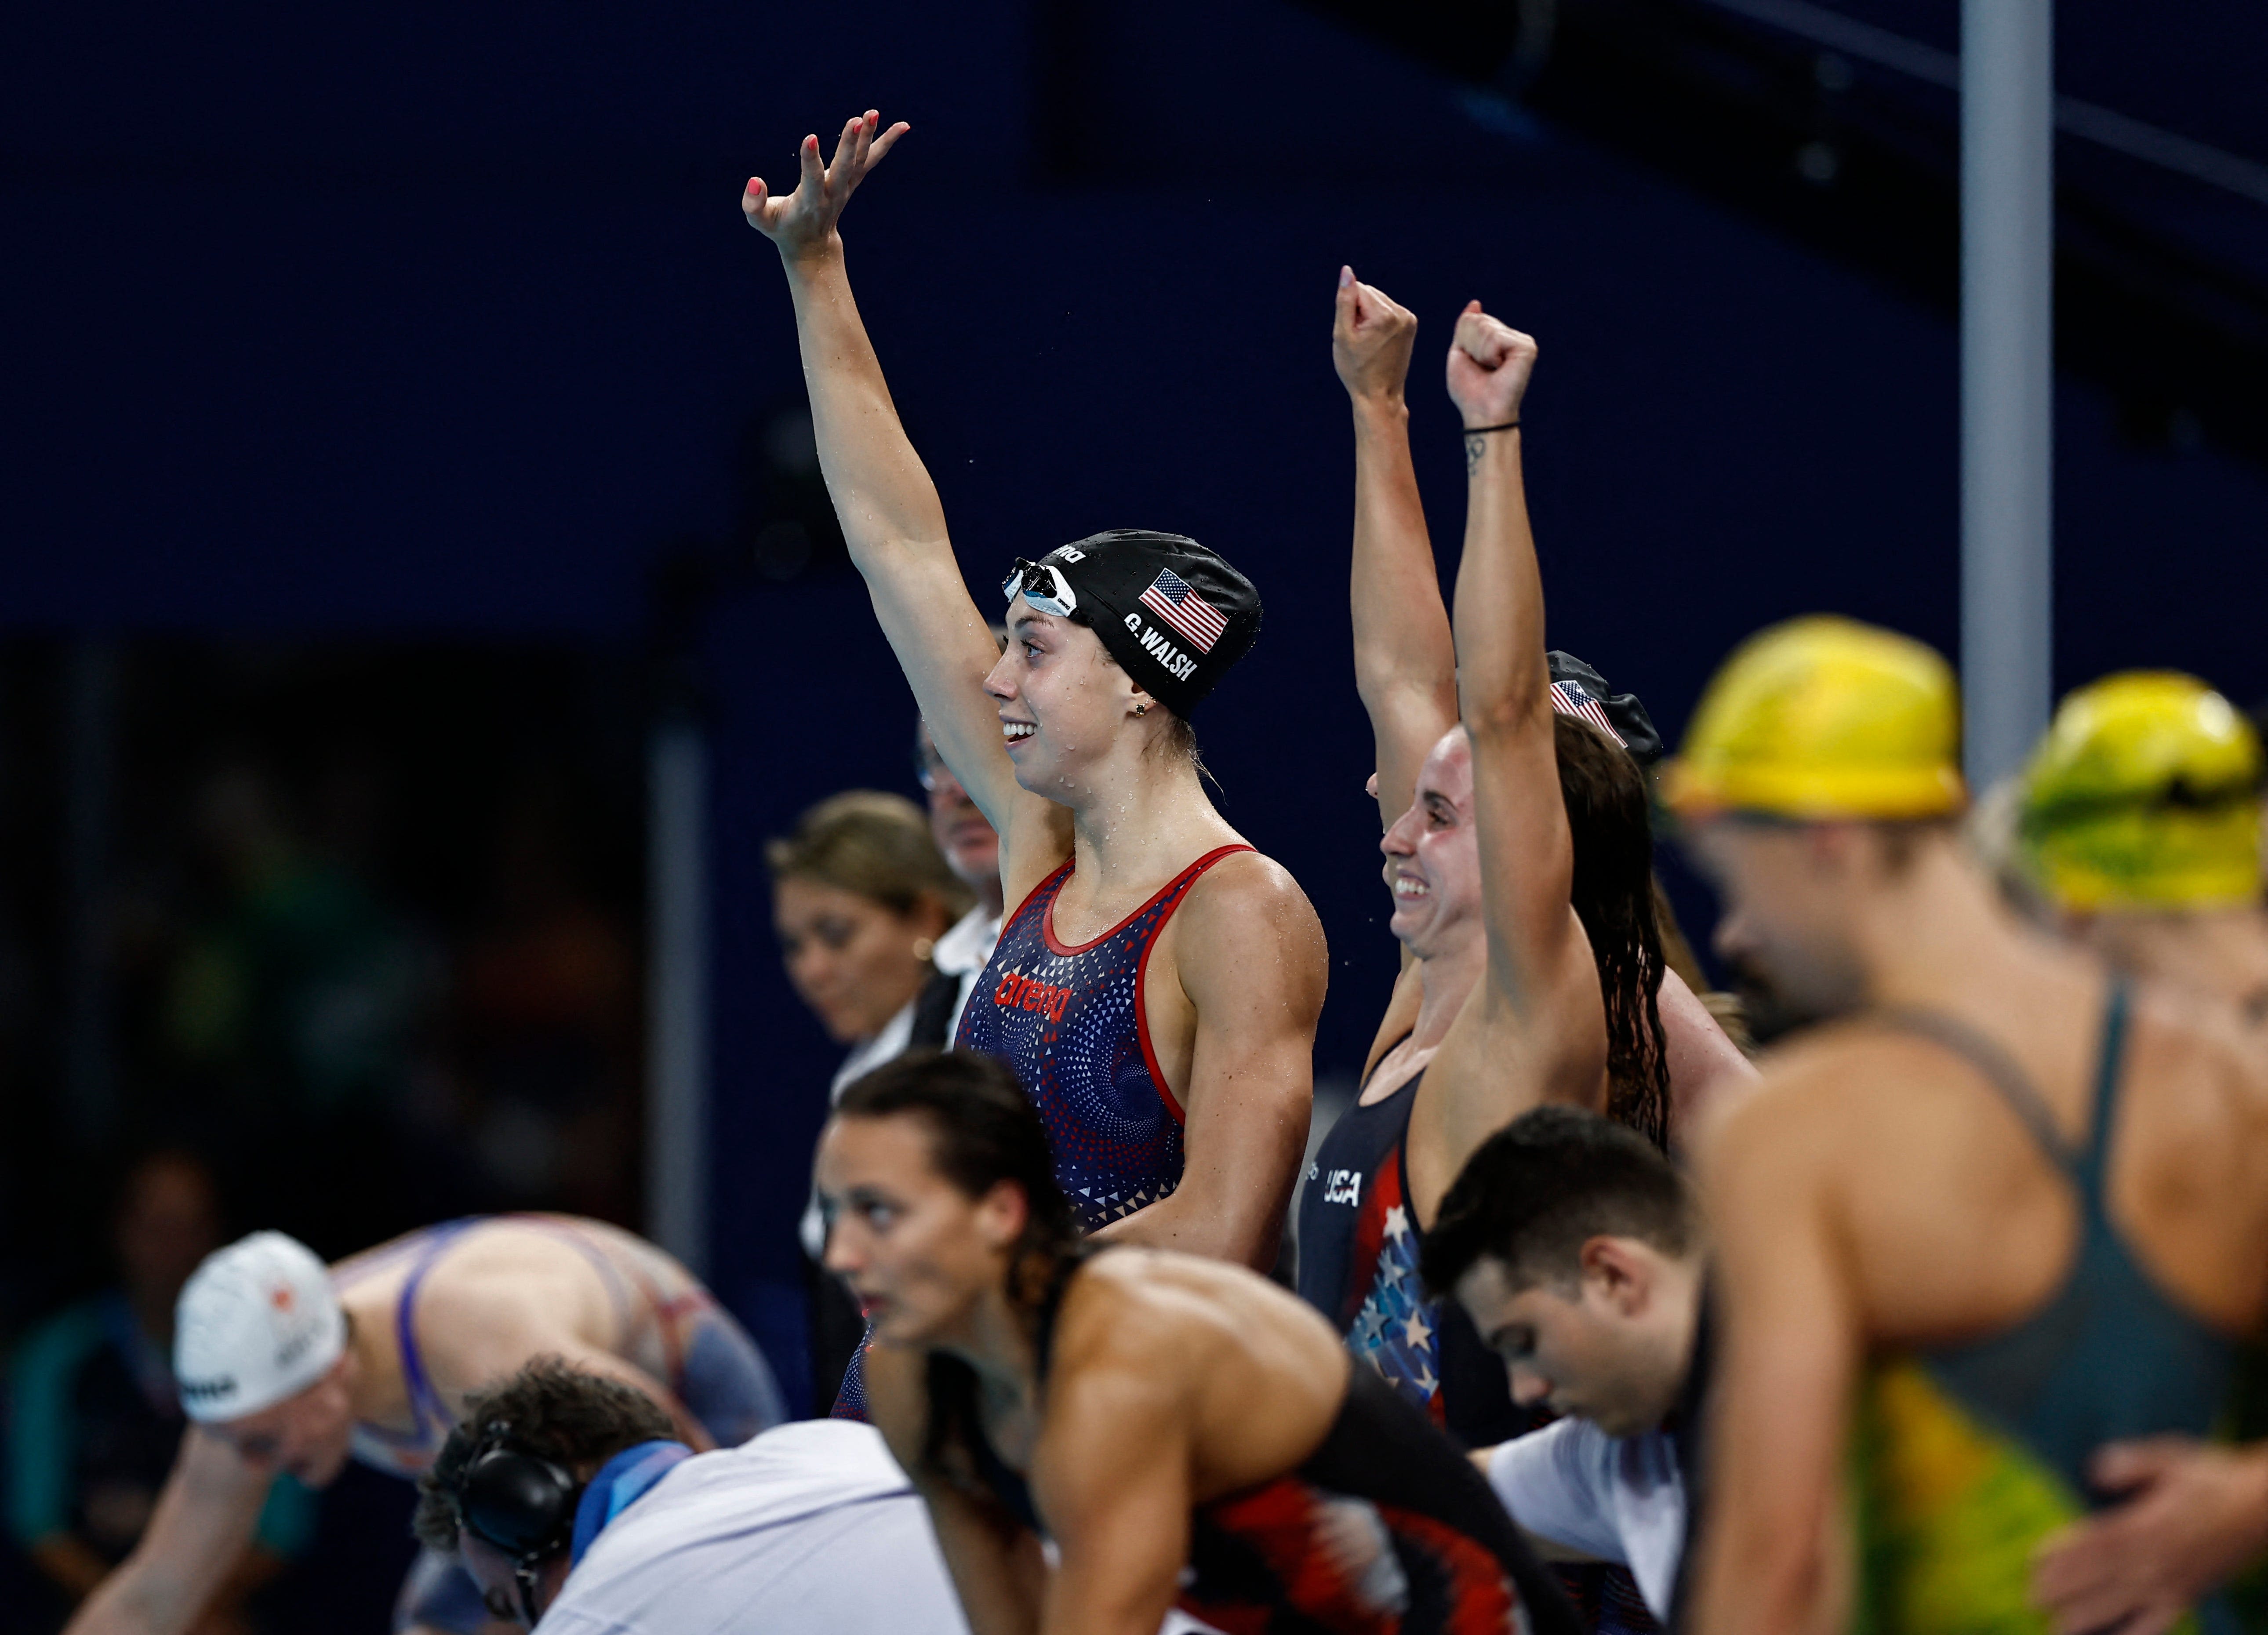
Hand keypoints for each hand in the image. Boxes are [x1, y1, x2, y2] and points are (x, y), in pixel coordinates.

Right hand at [743, 109, 909, 264]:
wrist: (811, 246)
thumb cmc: (782, 228)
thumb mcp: (762, 222)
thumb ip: (753, 205)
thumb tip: (754, 181)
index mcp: (810, 202)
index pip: (812, 179)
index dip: (810, 159)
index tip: (810, 137)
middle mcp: (833, 193)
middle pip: (845, 168)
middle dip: (850, 144)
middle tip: (857, 120)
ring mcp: (846, 187)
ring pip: (861, 161)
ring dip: (870, 137)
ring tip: (874, 112)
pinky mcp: (853, 180)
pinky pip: (872, 160)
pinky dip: (886, 143)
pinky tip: (903, 126)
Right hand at [1332, 267, 1417, 405]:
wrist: (1380, 394)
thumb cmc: (1356, 369)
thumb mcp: (1343, 335)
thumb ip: (1345, 300)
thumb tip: (1347, 271)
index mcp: (1385, 315)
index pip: (1358, 289)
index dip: (1349, 310)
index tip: (1354, 334)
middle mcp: (1401, 313)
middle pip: (1370, 293)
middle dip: (1360, 311)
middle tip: (1360, 340)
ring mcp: (1409, 319)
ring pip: (1378, 301)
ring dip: (1369, 317)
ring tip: (1369, 343)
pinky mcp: (1411, 324)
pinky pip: (1388, 311)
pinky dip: (1379, 321)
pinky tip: (1377, 341)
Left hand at [1445, 301, 1537, 430]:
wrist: (1482, 413)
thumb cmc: (1470, 390)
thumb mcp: (1460, 354)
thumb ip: (1465, 328)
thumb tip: (1475, 303)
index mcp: (1496, 338)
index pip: (1470, 319)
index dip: (1463, 343)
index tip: (1473, 364)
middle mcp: (1511, 336)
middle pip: (1477, 321)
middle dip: (1470, 346)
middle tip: (1481, 367)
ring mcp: (1521, 340)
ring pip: (1485, 327)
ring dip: (1479, 352)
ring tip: (1490, 369)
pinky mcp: (1527, 347)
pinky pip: (1496, 337)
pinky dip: (1489, 354)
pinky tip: (1499, 367)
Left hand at [2031, 1437, 2267, 1634]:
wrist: (2262, 1504)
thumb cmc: (2213, 1476)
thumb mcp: (2170, 1458)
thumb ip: (2130, 1462)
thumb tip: (2094, 1470)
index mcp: (2147, 1523)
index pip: (2095, 1542)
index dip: (2062, 1555)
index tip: (2032, 1563)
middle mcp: (2156, 1557)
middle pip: (2101, 1578)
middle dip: (2064, 1590)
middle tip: (2032, 1600)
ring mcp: (2173, 1581)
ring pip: (2123, 1604)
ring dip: (2089, 1617)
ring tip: (2057, 1629)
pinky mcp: (2189, 1595)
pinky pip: (2160, 1623)